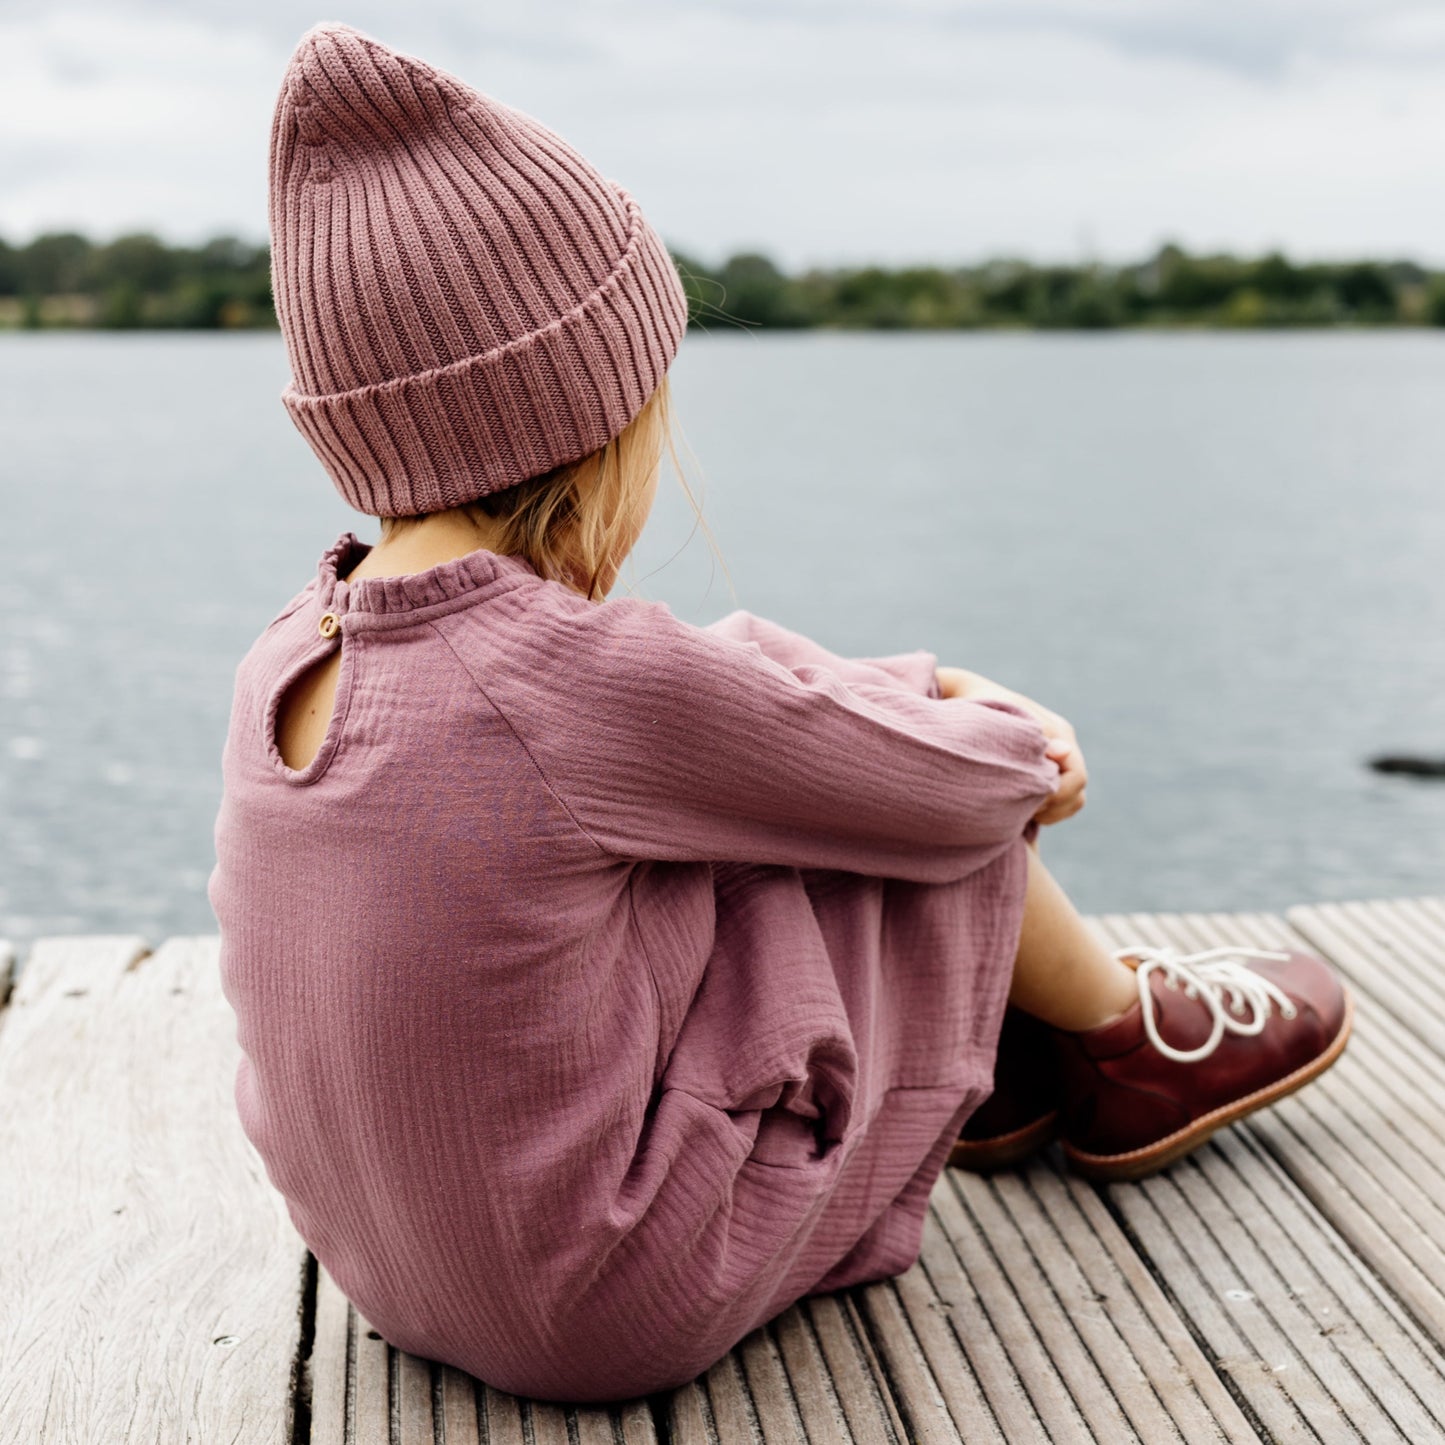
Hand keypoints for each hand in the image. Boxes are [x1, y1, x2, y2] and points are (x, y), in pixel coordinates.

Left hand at [935, 666, 1086, 826]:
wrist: (966, 697)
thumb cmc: (980, 708)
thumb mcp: (1003, 719)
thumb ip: (1033, 736)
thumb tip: (1063, 750)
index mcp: (1059, 731)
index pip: (1076, 776)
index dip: (1057, 795)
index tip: (1029, 804)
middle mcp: (1063, 744)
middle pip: (1077, 790)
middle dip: (1054, 807)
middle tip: (1024, 814)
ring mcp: (1056, 757)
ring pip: (1071, 798)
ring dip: (1051, 812)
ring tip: (1023, 815)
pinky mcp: (1044, 768)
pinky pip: (1059, 800)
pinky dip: (1046, 811)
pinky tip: (1022, 812)